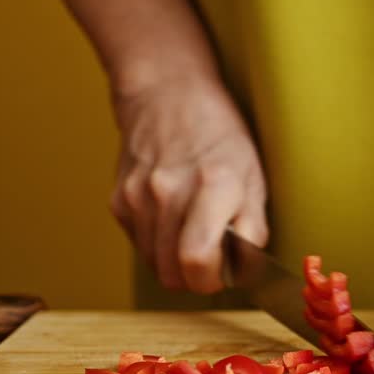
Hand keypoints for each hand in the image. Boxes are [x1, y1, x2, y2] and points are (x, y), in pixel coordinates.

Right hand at [108, 75, 267, 293]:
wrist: (167, 93)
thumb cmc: (219, 134)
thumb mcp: (254, 175)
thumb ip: (252, 227)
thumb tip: (245, 272)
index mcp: (213, 185)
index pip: (198, 260)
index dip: (213, 279)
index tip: (224, 272)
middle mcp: (170, 191)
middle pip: (173, 274)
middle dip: (196, 278)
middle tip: (212, 258)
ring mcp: (138, 196)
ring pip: (154, 266)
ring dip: (175, 263)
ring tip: (192, 233)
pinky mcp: (119, 201)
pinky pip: (139, 246)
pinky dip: (157, 245)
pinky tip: (171, 218)